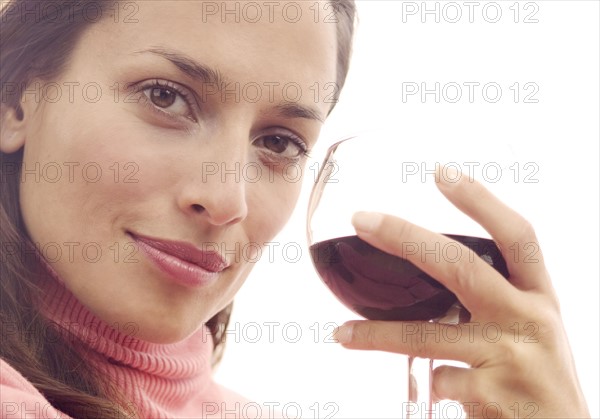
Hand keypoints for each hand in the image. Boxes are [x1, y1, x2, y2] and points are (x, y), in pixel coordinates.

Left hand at [332, 168, 589, 417]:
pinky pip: (437, 378)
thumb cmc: (538, 380)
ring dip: (376, 334)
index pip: (517, 236)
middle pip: (459, 266)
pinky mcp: (493, 393)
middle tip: (361, 218)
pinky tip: (432, 386)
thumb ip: (492, 304)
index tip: (442, 173)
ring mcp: (511, 357)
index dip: (481, 201)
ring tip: (342, 333)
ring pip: (426, 333)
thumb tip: (435, 278)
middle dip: (403, 237)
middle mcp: (530, 319)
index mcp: (540, 298)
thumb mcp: (530, 332)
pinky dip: (428, 382)